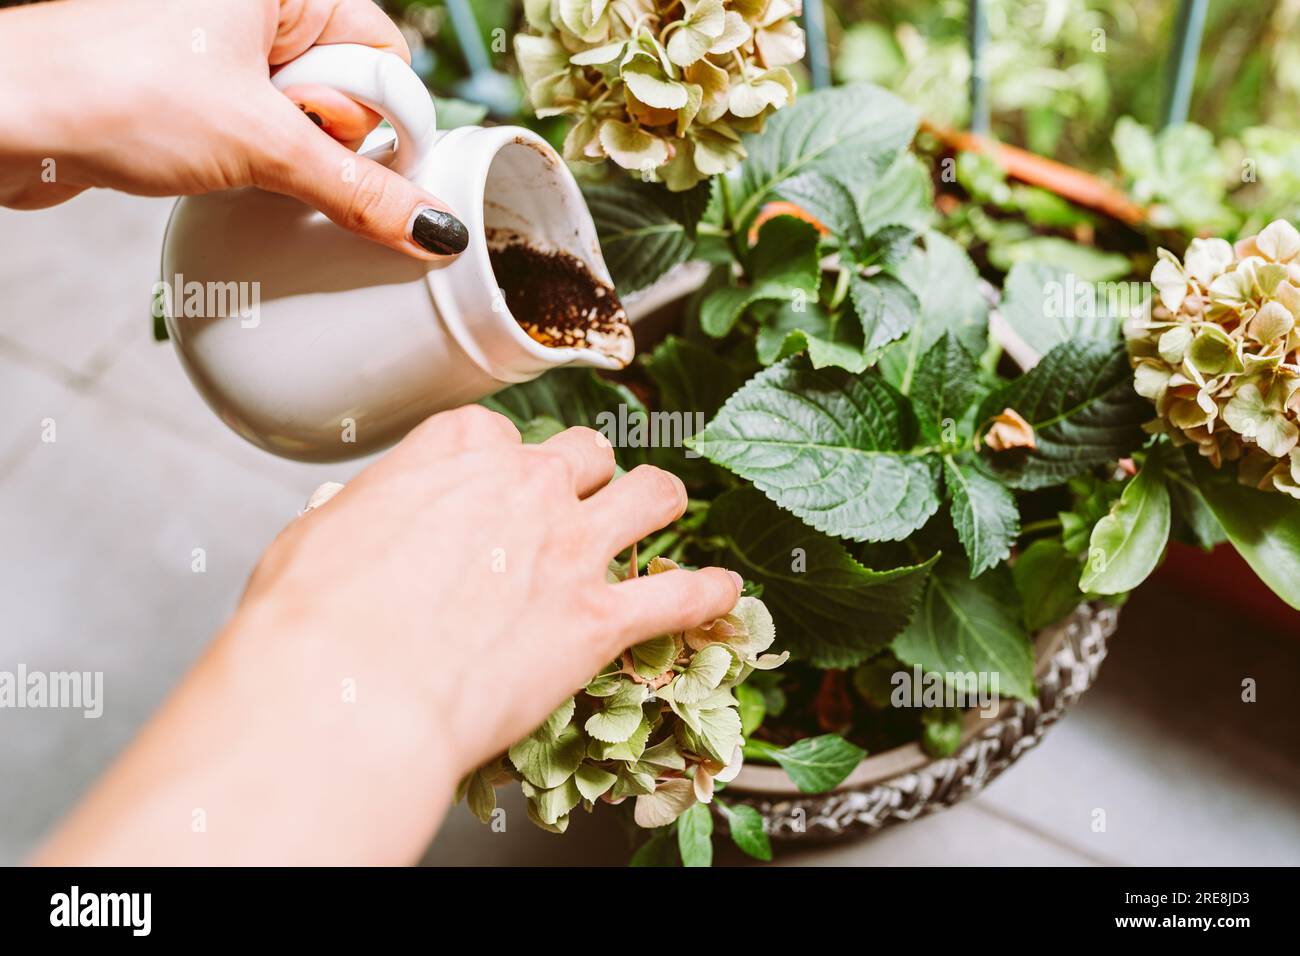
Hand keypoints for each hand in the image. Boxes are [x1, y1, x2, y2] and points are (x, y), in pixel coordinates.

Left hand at [0, 0, 466, 258]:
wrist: (7, 118)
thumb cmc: (108, 87)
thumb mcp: (261, 145)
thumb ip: (359, 189)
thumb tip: (431, 225)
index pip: (383, 53)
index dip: (383, 118)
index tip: (371, 167)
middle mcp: (254, 6)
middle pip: (347, 87)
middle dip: (325, 137)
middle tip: (275, 144)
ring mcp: (221, 43)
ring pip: (304, 118)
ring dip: (289, 157)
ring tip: (234, 154)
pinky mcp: (196, 87)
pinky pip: (264, 132)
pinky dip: (258, 162)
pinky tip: (225, 169)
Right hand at [34, 407, 741, 863]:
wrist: (349, 690)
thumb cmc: (315, 622)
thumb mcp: (320, 535)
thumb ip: (373, 513)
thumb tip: (375, 521)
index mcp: (457, 453)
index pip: (495, 434)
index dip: (494, 463)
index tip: (488, 487)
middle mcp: (526, 486)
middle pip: (582, 453)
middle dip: (579, 473)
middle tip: (572, 500)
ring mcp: (572, 548)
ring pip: (649, 494)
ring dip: (657, 501)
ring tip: (662, 507)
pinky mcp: (599, 620)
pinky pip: (679, 596)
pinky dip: (705, 594)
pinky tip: (721, 592)